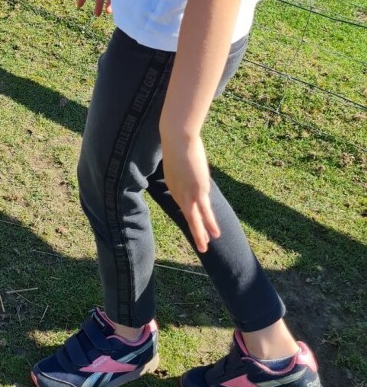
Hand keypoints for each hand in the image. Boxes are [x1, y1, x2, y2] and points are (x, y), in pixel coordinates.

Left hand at [160, 130, 219, 253]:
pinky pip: (205, 212)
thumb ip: (183, 164)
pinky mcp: (199, 192)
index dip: (188, 212)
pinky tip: (215, 235)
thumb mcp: (178, 156)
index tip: (194, 221)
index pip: (181, 203)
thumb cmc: (177, 141)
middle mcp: (178, 192)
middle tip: (199, 245)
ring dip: (201, 235)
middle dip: (194, 231)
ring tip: (204, 248)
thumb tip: (189, 163)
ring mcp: (188, 194)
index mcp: (172, 184)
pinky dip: (210, 224)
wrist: (177, 137)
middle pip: (187, 216)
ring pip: (195, 220)